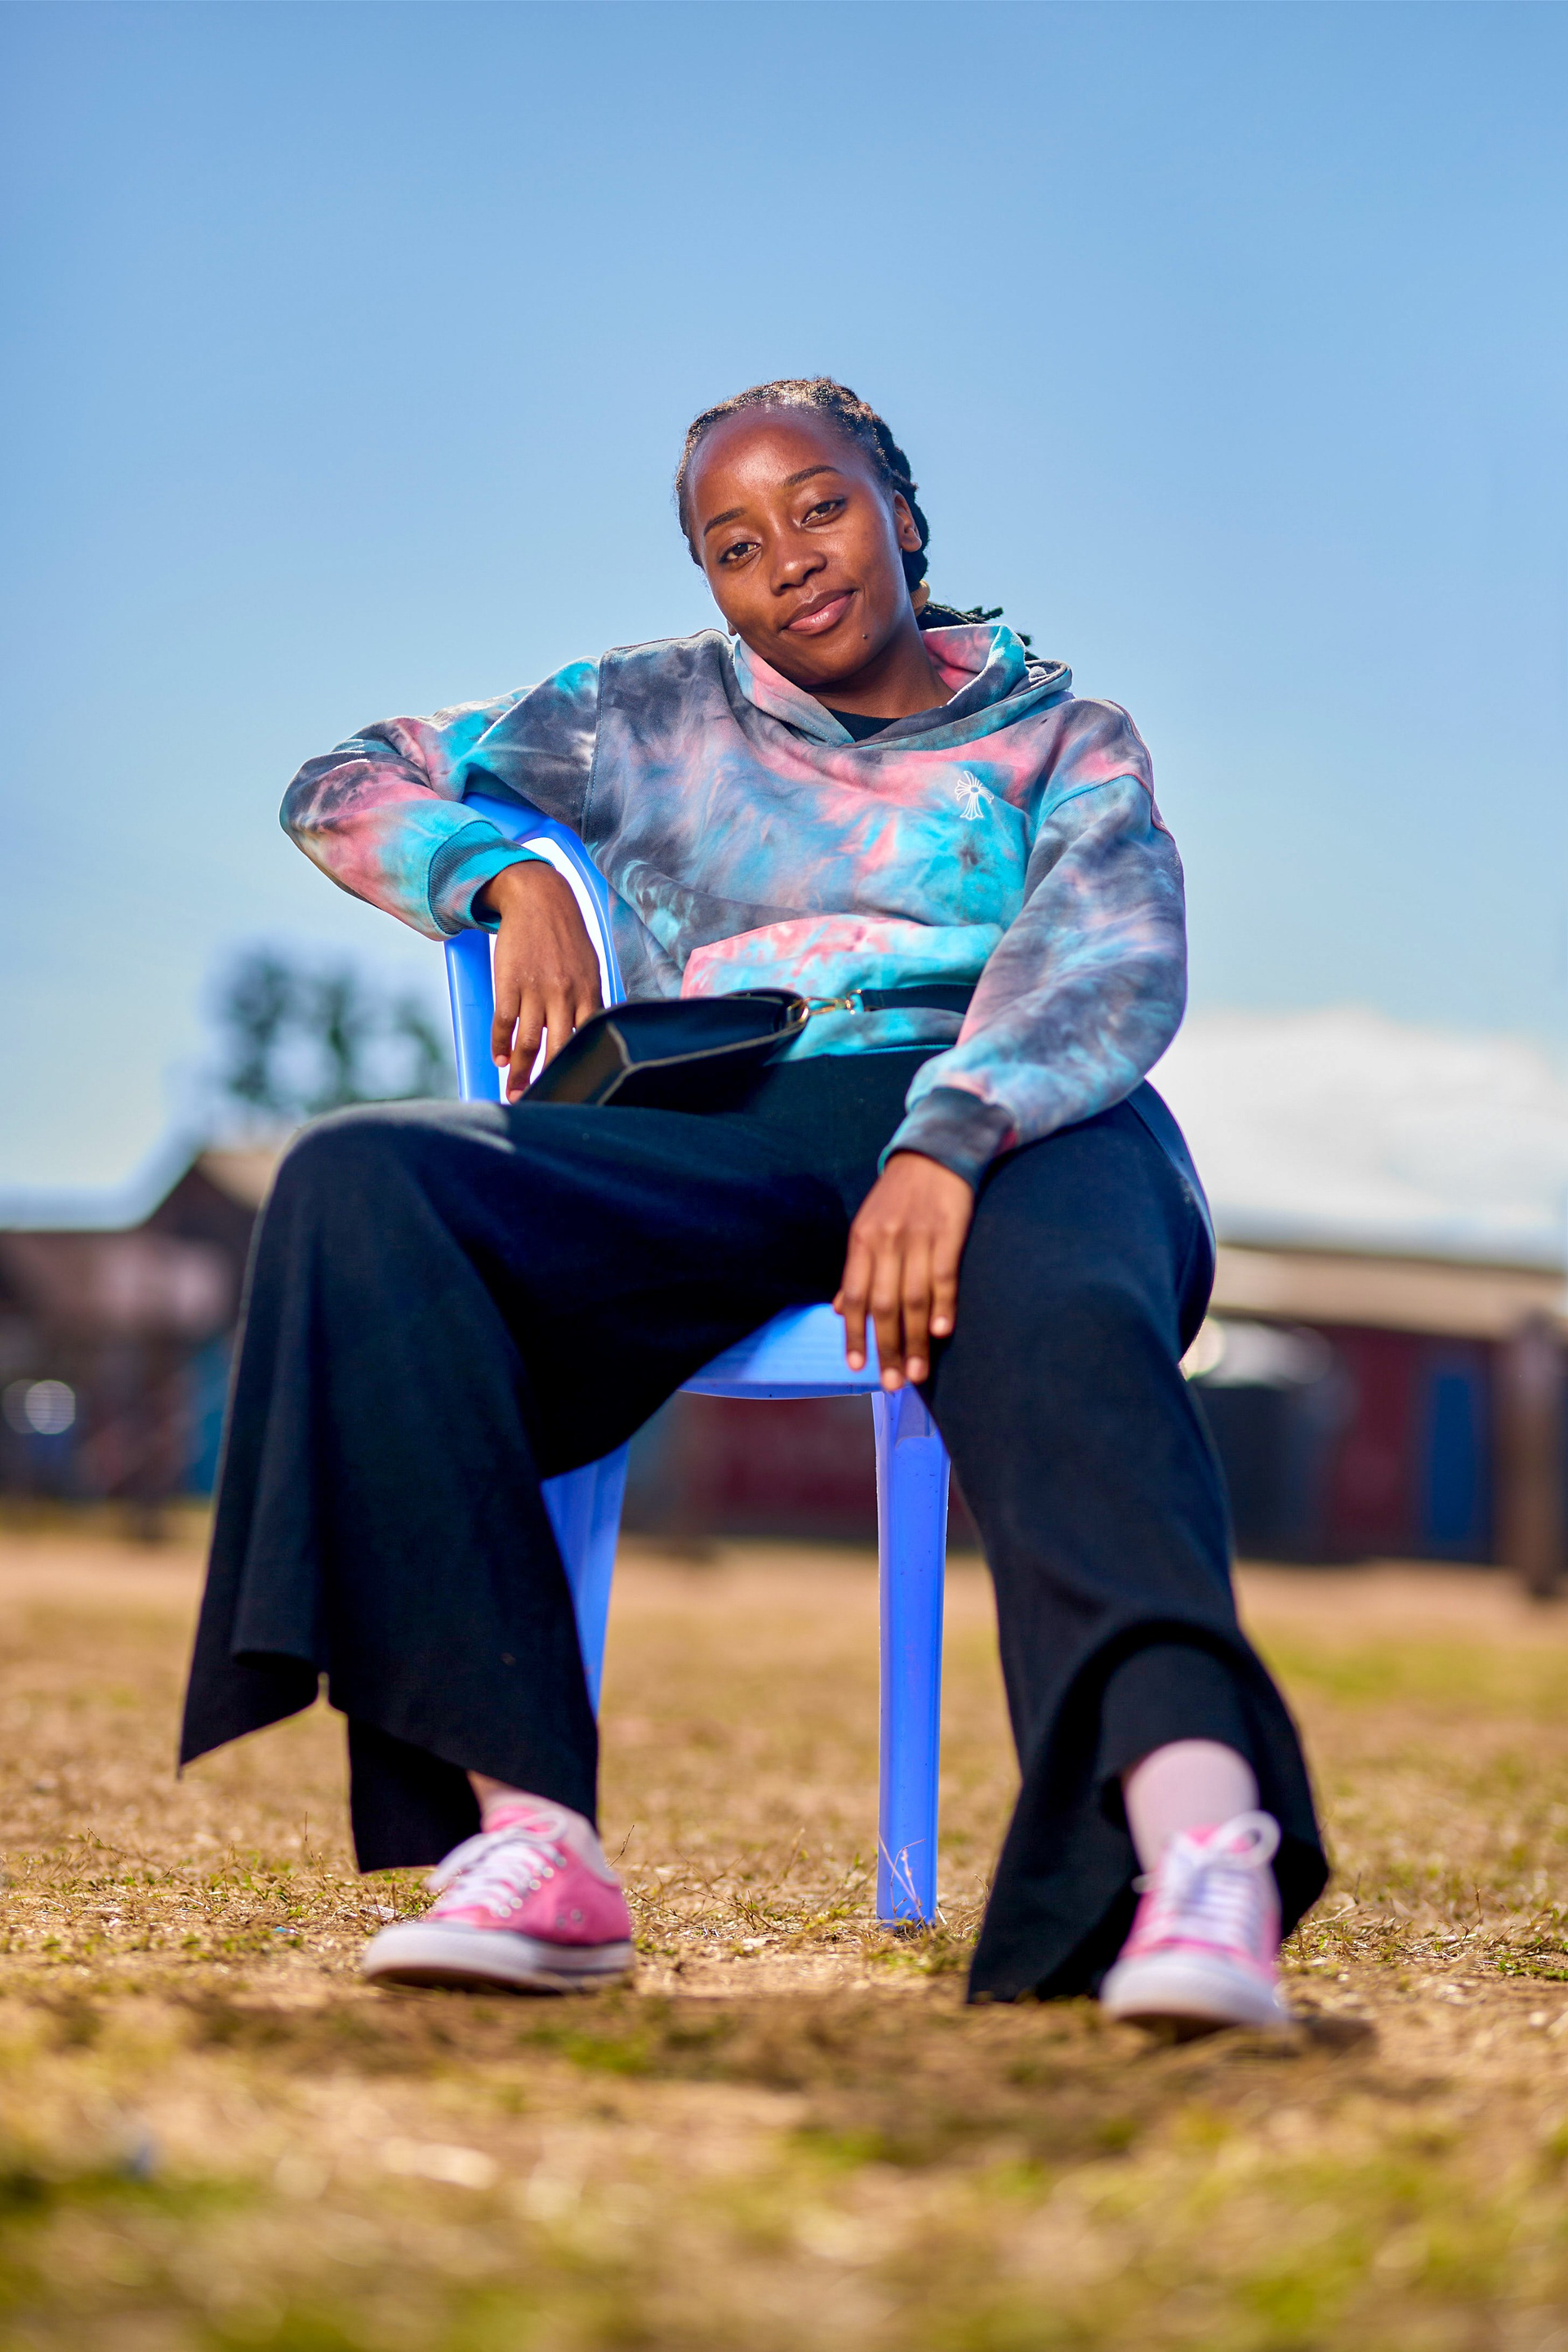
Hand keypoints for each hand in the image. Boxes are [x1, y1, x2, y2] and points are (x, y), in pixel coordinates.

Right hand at [474, 862, 602, 1100]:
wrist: (539, 898)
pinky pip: (504, 1022)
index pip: (587, 1042)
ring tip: (514, 1092)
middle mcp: (564, 995)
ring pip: (528, 1042)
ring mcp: (536, 989)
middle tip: (540, 1102)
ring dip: (519, 1072)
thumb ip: (591, 1001)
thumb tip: (594, 1033)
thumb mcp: (590, 967)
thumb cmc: (567, 937)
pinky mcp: (510, 982)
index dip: (580, 1069)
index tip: (575, 1090)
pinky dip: (500, 1045)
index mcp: (589, 993)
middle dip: (549, 1080)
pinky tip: (500, 1059)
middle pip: (557, 1050)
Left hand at [834, 1151, 973, 1390]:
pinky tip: (942, 1332)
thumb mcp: (867, 1225)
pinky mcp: (949, 1232)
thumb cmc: (899, 1196)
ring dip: (916, 1340)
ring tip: (919, 1372)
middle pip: (883, 1305)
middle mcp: (886, 1241)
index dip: (855, 1335)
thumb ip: (856, 1269)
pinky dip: (943, 1306)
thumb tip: (841, 1311)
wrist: (935, 1151)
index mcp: (862, 1241)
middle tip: (895, 1383)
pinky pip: (943, 1276)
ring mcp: (918, 1237)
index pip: (854, 1296)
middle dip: (888, 1348)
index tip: (858, 1367)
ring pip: (913, 1298)